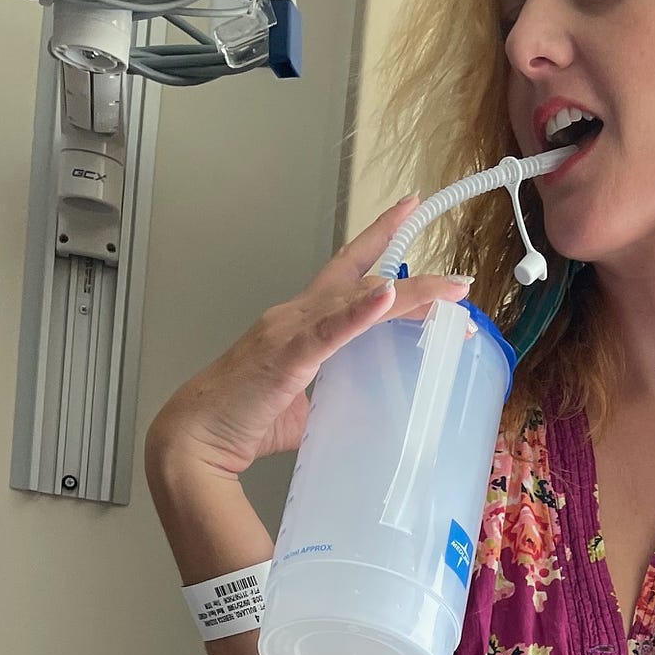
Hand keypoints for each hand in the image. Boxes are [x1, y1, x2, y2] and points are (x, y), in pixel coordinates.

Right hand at [144, 194, 471, 486]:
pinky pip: (329, 329)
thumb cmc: (238, 423)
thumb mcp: (300, 412)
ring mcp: (288, 331)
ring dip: (407, 293)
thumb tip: (357, 414)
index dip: (379, 243)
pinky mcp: (285, 356)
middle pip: (362, 280)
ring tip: (449, 292)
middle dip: (413, 276)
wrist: (195, 440)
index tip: (410, 214)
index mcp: (298, 325)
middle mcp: (293, 316)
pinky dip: (360, 312)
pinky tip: (387, 296)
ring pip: (356, 299)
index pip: (346, 275)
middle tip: (459, 281)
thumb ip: (330, 402)